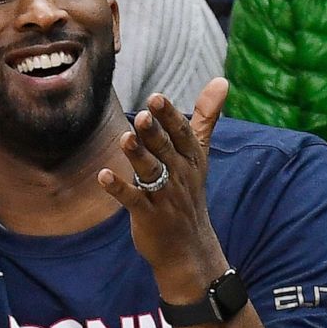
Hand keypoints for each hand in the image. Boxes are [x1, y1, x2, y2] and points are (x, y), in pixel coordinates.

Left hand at [97, 78, 228, 298]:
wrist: (188, 247)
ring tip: (125, 139)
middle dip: (154, 133)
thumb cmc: (188, 194)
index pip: (182, 134)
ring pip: (150, 173)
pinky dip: (118, 188)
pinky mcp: (148, 216)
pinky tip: (104, 175)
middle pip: (165, 150)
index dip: (169, 117)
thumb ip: (206, 117)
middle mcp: (179, 176)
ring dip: (137, 156)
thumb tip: (222, 80)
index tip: (156, 99)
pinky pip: (132, 200)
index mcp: (190, 159)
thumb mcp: (199, 156)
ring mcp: (164, 197)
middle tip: (141, 115)